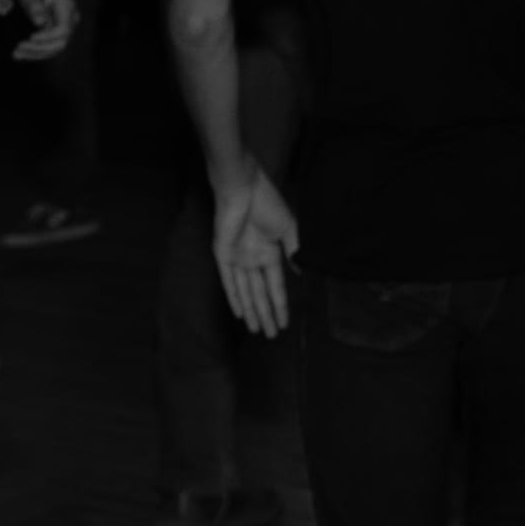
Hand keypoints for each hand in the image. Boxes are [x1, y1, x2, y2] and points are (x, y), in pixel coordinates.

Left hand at [9, 0, 76, 62]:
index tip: (30, 37)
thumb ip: (35, 6)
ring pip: (55, 49)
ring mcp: (66, 29)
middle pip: (60, 42)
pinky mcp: (57, 36)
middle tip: (18, 49)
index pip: (63, 30)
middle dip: (39, 48)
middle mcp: (71, 20)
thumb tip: (40, 23)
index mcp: (68, 7)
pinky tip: (20, 55)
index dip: (48, 37)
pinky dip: (35, 53)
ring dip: (35, 54)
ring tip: (16, 54)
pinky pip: (49, 48)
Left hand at [212, 167, 298, 335]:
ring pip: (245, 292)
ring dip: (251, 311)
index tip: (286, 324)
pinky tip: (239, 313)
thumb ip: (293, 251)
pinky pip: (228, 281)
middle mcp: (253, 259)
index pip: (276, 286)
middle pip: (260, 295)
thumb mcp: (287, 229)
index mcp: (270, 253)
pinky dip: (233, 297)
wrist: (243, 188)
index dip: (281, 305)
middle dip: (266, 315)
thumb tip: (302, 272)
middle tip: (270, 336)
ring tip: (256, 330)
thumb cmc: (267, 204)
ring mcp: (238, 259)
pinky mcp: (222, 255)